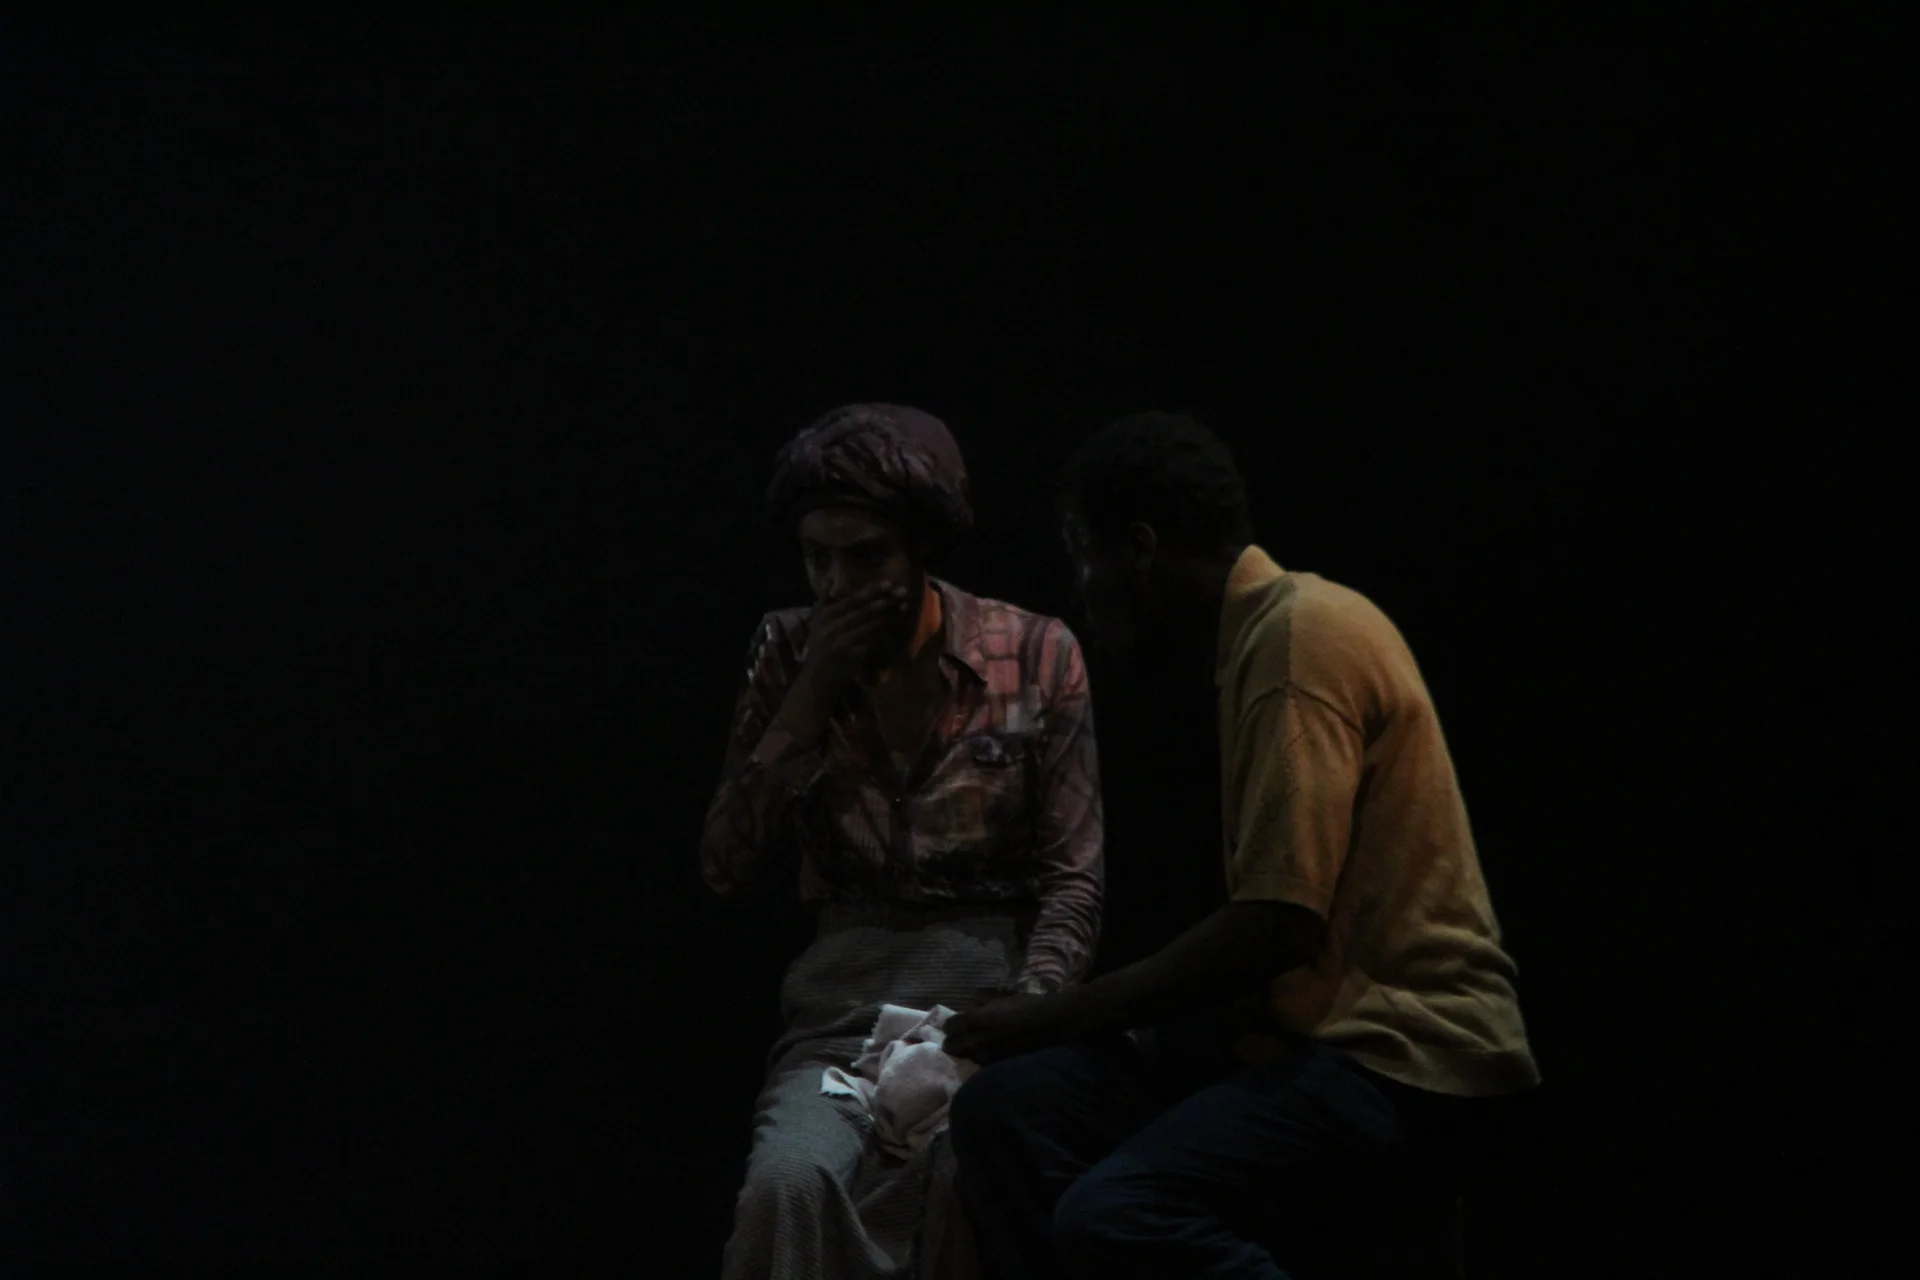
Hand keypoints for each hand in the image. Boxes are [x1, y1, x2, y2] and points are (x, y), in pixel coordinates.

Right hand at [805, 581, 911, 689]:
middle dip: (885, 599)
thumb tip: (829, 580)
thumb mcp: (815, 622)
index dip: (871, 590)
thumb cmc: (819, 647)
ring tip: (904, 605)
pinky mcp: (851, 656)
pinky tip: (896, 624)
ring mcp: (841, 642)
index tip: (888, 582)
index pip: (851, 600)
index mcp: (822, 615)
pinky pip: (872, 640)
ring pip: (870, 625)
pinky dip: (885, 631)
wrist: (816, 679)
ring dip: (889, 614)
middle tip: (903, 591)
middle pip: (863, 610)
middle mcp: (830, 627)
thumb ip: (824, 601)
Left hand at [943, 991, 1064, 1064]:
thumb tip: (969, 1010)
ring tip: (976, 1044)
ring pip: (965, 1056)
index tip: (958, 1022)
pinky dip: (980, 1057)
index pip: (949, 1026)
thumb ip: (979, 1005)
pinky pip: (980, 1063)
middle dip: (954, 1040)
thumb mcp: (998, 998)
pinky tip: (989, 1051)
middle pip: (951, 1046)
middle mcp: (976, 1041)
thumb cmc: (1024, 1005)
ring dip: (967, 1050)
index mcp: (975, 1020)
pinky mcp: (997, 1065)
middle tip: (962, 1036)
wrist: (1049, 1023)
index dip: (952, 1023)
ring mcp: (986, 1056)